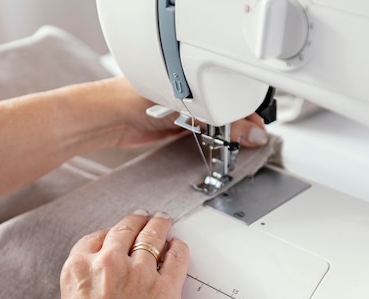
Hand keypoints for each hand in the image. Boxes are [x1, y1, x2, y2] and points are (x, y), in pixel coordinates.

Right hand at [57, 210, 188, 298]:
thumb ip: (81, 297)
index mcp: (78, 270)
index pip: (95, 238)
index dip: (109, 235)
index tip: (116, 236)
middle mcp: (107, 263)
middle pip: (125, 229)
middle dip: (135, 221)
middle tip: (142, 219)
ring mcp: (138, 272)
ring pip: (152, 234)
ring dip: (159, 224)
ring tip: (163, 221)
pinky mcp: (165, 287)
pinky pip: (177, 256)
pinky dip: (179, 248)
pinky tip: (179, 246)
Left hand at [106, 77, 268, 148]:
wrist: (108, 119)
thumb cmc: (135, 100)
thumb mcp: (188, 108)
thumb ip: (221, 122)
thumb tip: (251, 132)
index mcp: (195, 78)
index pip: (233, 97)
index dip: (248, 115)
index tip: (260, 131)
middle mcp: (192, 95)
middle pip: (227, 114)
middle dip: (241, 128)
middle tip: (252, 142)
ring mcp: (184, 113)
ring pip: (217, 127)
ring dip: (228, 138)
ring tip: (240, 148)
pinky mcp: (177, 130)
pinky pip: (202, 138)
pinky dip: (212, 144)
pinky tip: (220, 150)